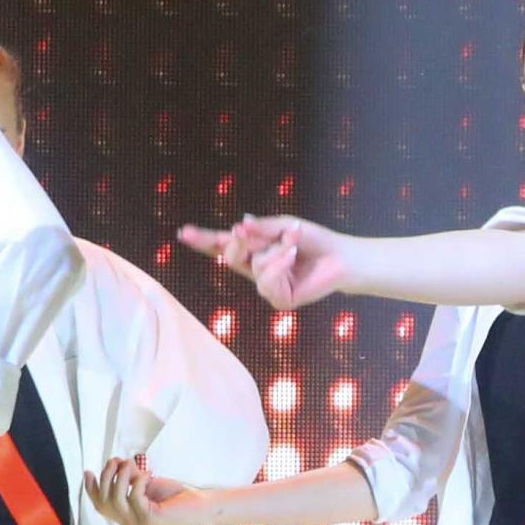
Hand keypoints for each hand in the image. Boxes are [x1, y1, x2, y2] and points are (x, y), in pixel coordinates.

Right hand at [89, 457, 212, 524]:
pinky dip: (138, 482)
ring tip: (131, 463)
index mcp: (128, 519)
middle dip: (106, 477)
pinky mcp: (150, 521)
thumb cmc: (175, 496)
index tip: (89, 472)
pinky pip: (134, 498)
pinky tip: (148, 475)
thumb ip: (130, 477)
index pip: (101, 507)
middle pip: (104, 503)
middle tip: (117, 461)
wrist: (200, 505)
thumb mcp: (147, 484)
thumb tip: (115, 462)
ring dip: (121, 477)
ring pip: (116, 500)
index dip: (91, 490)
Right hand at [179, 214, 356, 308]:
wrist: (341, 258)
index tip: (183, 232)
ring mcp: (266, 287)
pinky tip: (293, 257)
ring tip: (293, 245)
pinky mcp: (279, 300)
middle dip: (236, 241)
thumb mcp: (286, 227)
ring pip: (253, 266)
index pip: (224, 247)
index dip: (203, 240)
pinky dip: (280, 264)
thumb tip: (239, 224)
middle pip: (230, 256)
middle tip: (244, 230)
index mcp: (253, 252)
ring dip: (273, 250)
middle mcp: (256, 270)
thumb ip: (263, 228)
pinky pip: (268, 279)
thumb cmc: (314, 241)